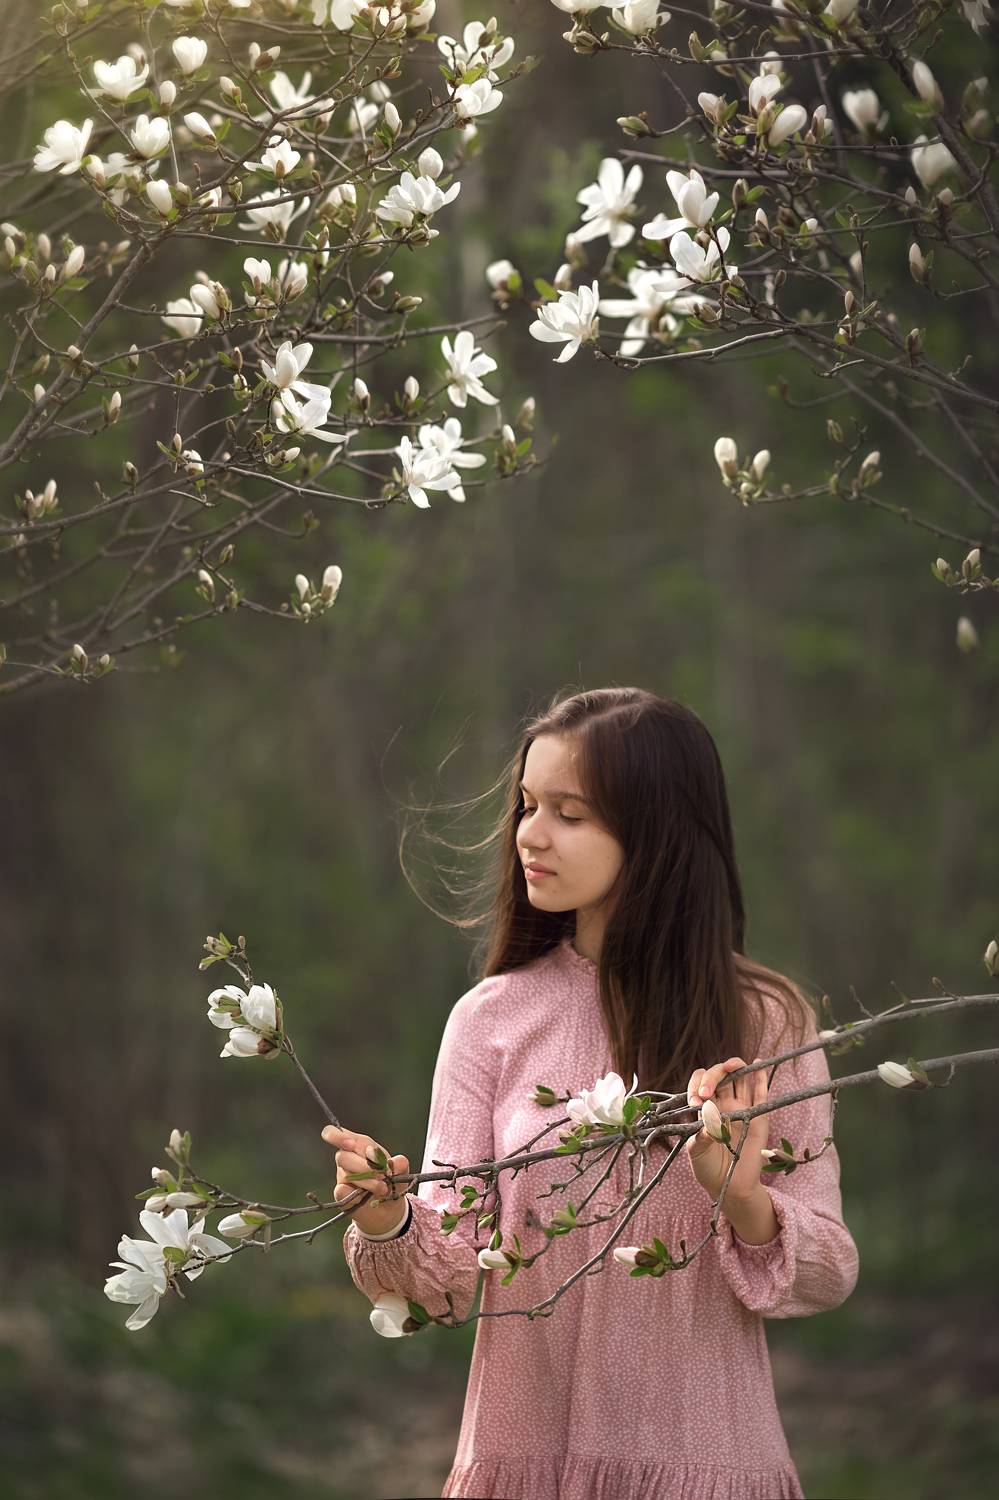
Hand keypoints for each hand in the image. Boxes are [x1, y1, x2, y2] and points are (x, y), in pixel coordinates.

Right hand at [322, 1124, 410, 1236]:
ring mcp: (342, 1177)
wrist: (390, 1209)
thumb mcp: (401, 1171)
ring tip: (383, 1188)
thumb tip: (395, 1162)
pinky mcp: (341, 1194)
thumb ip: (400, 1163)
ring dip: (367, 1180)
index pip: (335, 1133)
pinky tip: (367, 1196)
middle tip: (382, 1176)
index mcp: (358, 1146)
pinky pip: (341, 1191)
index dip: (339, 1136)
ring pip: (345, 1172)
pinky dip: (356, 1193)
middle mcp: (347, 1159)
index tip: (350, 1144)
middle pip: (343, 1154)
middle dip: (365, 1165)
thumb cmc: (392, 1182)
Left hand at [684, 1056, 768, 1204]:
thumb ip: (700, 1135)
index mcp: (705, 1109)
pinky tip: (758, 1064)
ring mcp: (742, 1108)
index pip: (700, 1084)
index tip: (695, 1102)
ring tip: (732, 1065)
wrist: (730, 1187)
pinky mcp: (758, 1117)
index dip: (696, 1085)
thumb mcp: (696, 1151)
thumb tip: (709, 1121)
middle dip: (713, 1076)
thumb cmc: (708, 1168)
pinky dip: (761, 1077)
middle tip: (705, 1093)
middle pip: (720, 1076)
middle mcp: (723, 1104)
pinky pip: (761, 1093)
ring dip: (736, 1066)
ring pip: (740, 1079)